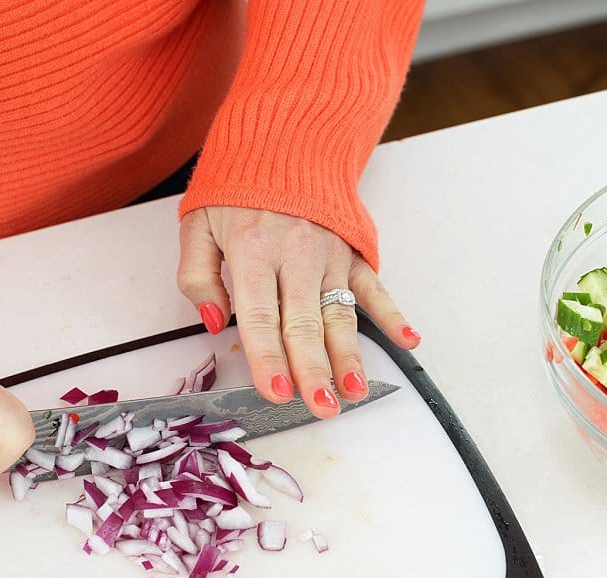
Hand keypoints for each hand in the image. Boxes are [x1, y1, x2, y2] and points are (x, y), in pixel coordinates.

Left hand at [177, 207, 420, 417]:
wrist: (283, 141)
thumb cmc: (237, 191)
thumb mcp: (198, 226)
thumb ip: (198, 277)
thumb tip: (213, 323)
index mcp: (253, 251)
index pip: (260, 316)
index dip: (268, 358)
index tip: (276, 391)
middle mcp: (296, 255)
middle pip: (305, 323)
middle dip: (314, 370)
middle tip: (321, 406)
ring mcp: (330, 255)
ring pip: (340, 314)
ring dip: (350, 356)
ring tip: (354, 391)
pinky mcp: (353, 252)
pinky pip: (374, 287)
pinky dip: (394, 314)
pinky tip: (408, 340)